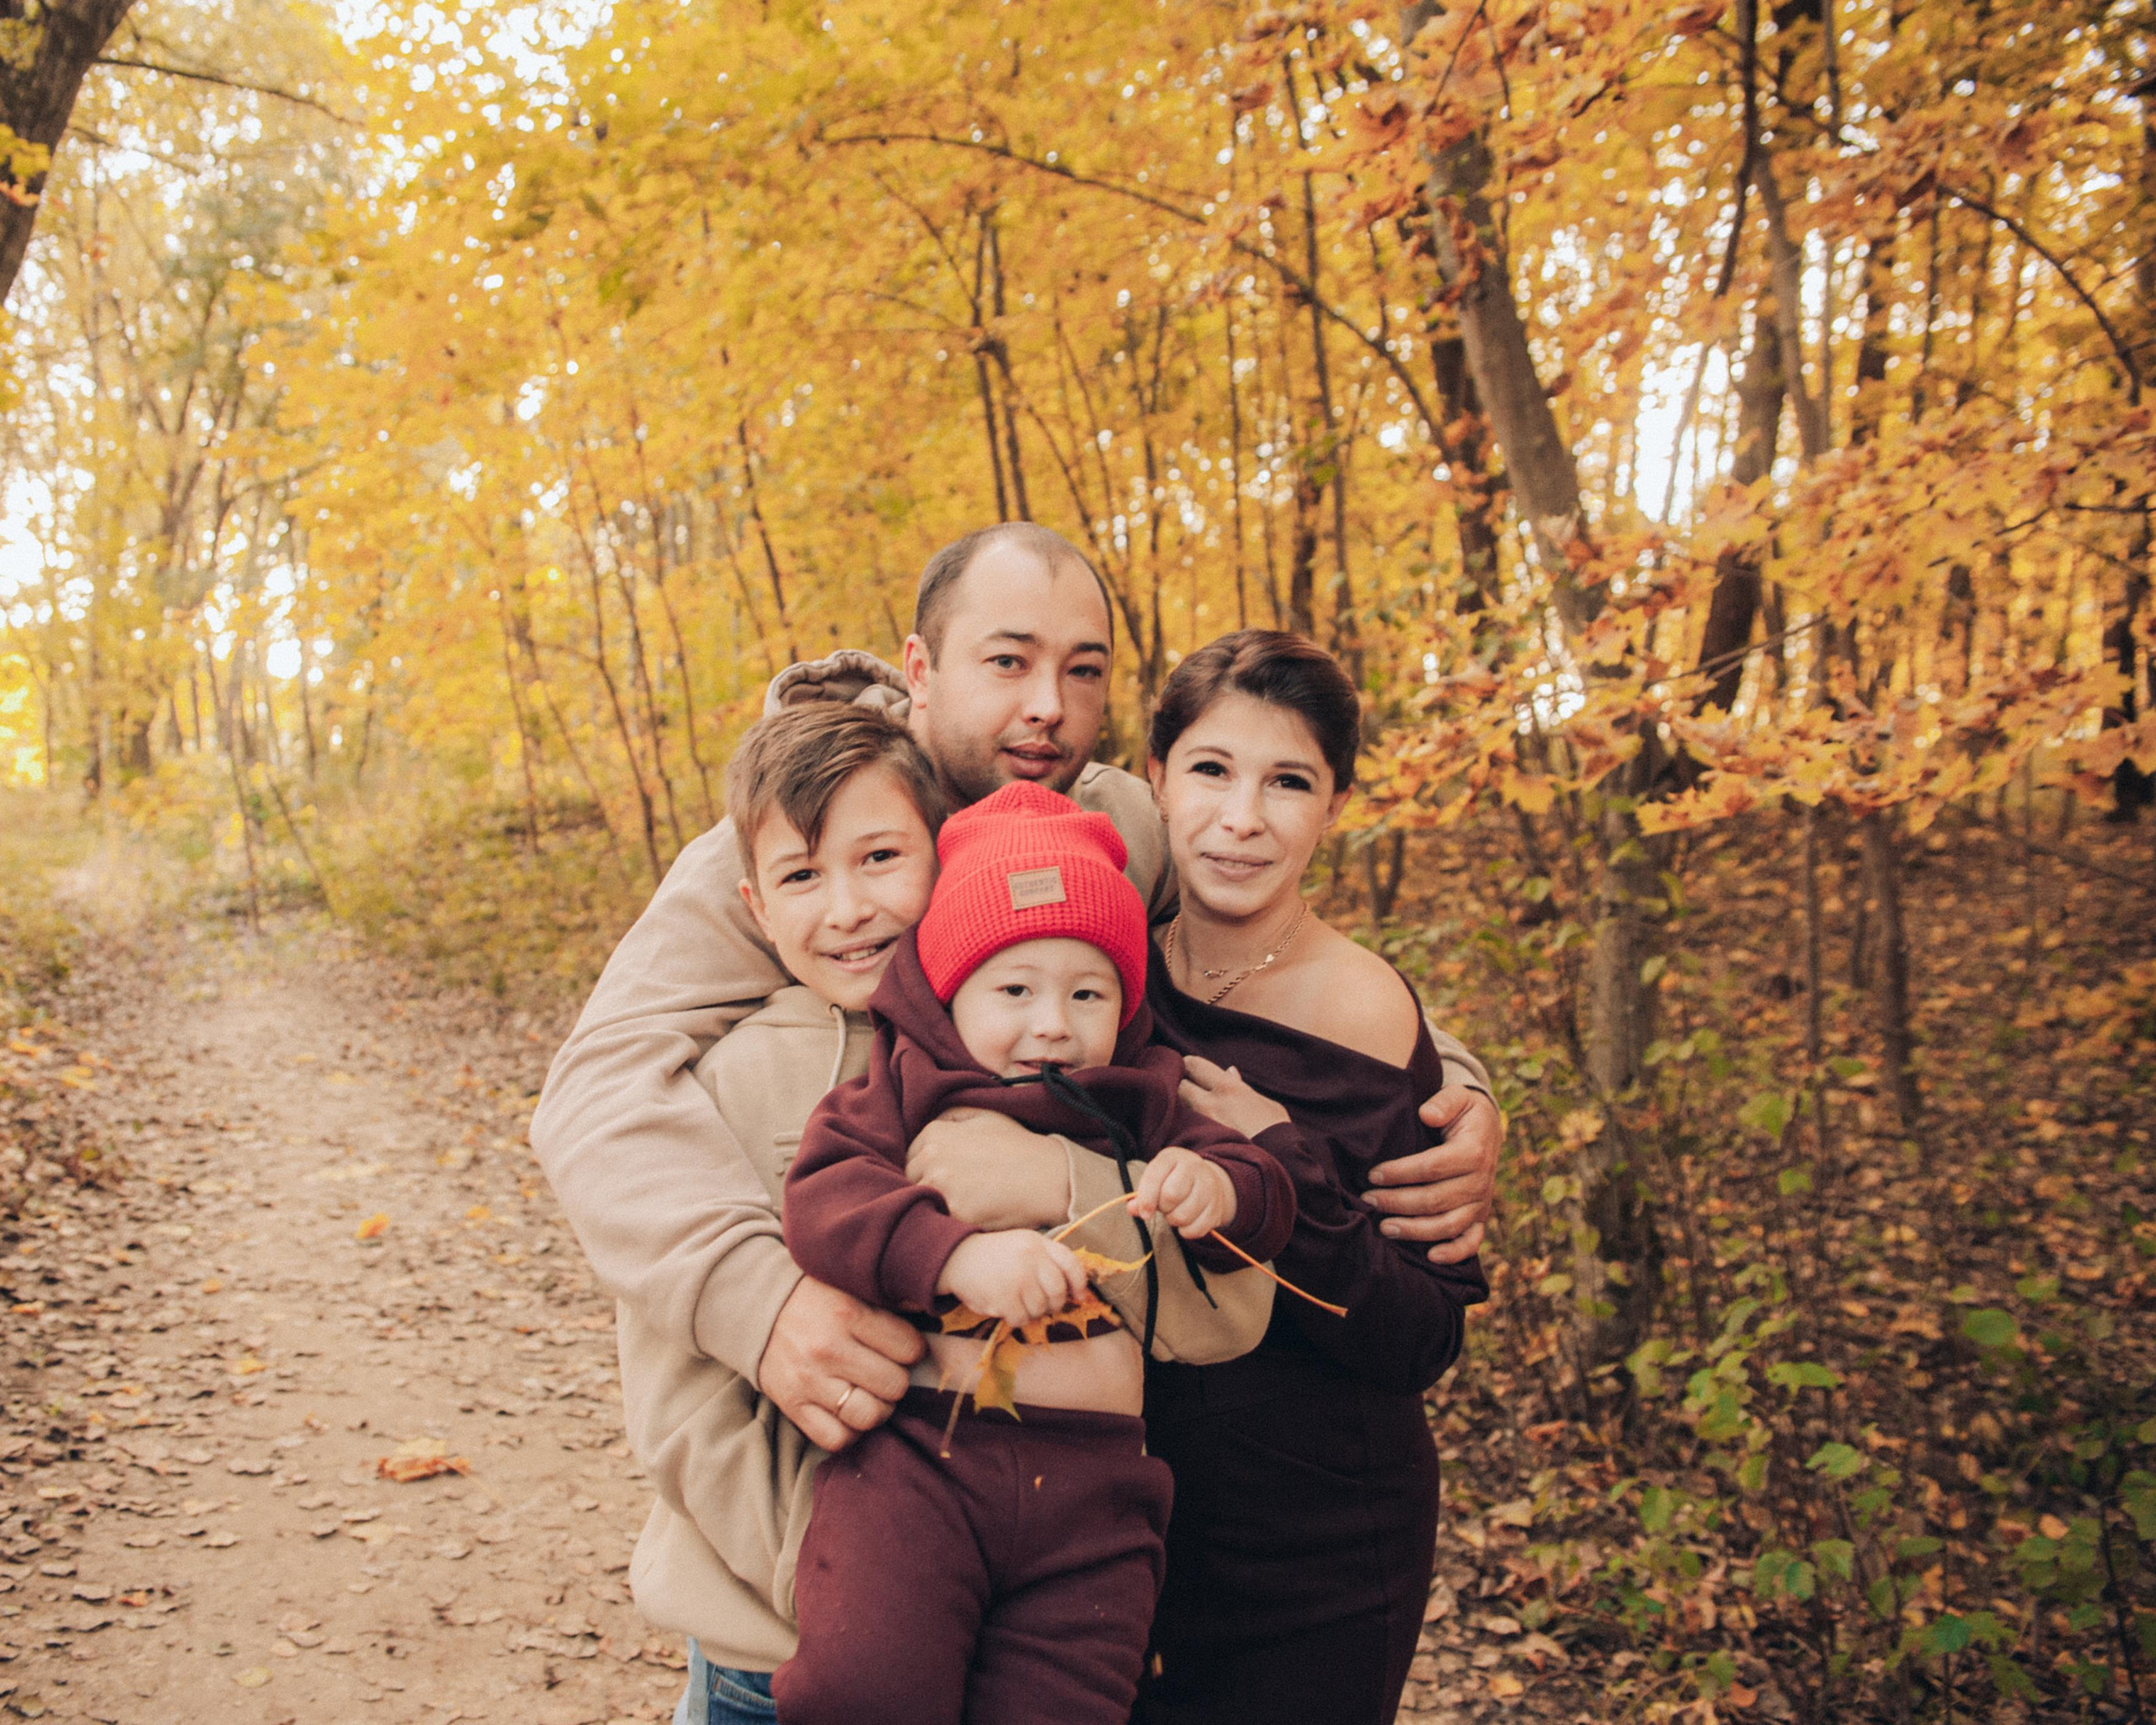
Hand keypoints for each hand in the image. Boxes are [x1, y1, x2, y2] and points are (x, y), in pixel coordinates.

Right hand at [756, 1276, 923, 1451]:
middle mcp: (828, 1349)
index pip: (909, 1348)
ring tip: (872, 1394)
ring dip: (878, 1409)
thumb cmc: (814, 1297)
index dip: (913, 1350)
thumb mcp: (850, 1286)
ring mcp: (809, 1381)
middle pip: (894, 1386)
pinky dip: (850, 1432)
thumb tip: (936, 1320)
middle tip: (887, 1372)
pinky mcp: (792, 1405)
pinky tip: (850, 1414)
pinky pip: (836, 1438)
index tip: (905, 1348)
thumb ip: (887, 1304)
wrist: (755, 1306)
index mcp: (847, 1312)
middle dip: (897, 1381)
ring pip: (869, 1416)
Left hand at [907, 1108, 1071, 1229]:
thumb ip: (951, 1116)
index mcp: (935, 1133)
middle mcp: (932, 1157)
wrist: (1049, 1176)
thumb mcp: (984, 1115)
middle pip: (910, 1181)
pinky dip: (950, 1222)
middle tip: (951, 1194)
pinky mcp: (956, 1212)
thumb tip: (928, 1123)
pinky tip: (967, 1217)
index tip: (942, 1177)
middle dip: (926, 1187)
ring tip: (956, 1207)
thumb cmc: (1018, 1145)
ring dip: (934, 1206)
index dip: (925, 1169)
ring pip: (920, 1202)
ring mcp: (943, 1186)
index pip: (909, 1157)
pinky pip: (940, 1221)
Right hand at [936, 1230, 1090, 1327]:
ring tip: (1018, 1301)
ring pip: (1040, 1308)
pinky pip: (1022, 1319)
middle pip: (1058, 1291)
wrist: (958, 1258)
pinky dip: (1016, 1318)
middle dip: (1054, 1303)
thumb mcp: (1024, 1245)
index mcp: (1038, 1243)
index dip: (1079, 1283)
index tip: (1078, 1296)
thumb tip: (1075, 1291)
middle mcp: (1031, 1259)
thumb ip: (1048, 1260)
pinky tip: (1006, 1308)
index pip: (1070, 1263)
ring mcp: (1018, 1279)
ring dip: (1031, 1311)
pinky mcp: (1004, 1298)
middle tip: (1043, 1305)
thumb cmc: (996, 1255)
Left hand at [1131, 1146, 1236, 1239]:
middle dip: (1162, 1208)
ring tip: (1174, 1212)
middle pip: (1171, 1195)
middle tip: (1164, 1207)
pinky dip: (1186, 1231)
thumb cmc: (1173, 1180)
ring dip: (1173, 1220)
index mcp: (1173, 1157)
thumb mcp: (1156, 1179)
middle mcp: (1194, 1167)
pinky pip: (1196, 1229)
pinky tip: (1186, 1221)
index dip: (1146, 1199)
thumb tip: (1132, 1209)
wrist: (1209, 1181)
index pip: (1155, 1177)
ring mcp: (1209, 1186)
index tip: (1144, 1213)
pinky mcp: (1217, 1208)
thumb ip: (1142, 1194)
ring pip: (1183, 1215)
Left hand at [1176, 1055, 1290, 1137]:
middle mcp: (1210, 1104)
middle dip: (1182, 1088)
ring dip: (1183, 1108)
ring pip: (1179, 1109)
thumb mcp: (1265, 1104)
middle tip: (1190, 1093)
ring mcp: (1202, 1127)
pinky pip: (1184, 1131)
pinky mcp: (1199, 1147)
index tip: (1193, 1072)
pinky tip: (1195, 1132)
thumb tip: (1230, 1071)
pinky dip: (1186, 1128)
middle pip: (1179, 1086)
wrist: (1281, 1165)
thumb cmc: (1278, 1133)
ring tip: (1194, 1113)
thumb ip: (1242, 1086)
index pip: (1193, 1065)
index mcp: (1228, 1088)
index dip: (1190, 1067)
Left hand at [1365, 1086, 1502, 1264]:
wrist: (1487, 1128)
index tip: (1372, 1174)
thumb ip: (1443, 1101)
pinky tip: (1430, 1257)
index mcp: (1473, 1152)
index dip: (1400, 1173)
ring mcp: (1481, 1203)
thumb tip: (1427, 1114)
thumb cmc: (1463, 1112)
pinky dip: (1454, 1253)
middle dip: (1398, 1202)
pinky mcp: (1480, 1217)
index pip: (1431, 1167)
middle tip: (1368, 1200)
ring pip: (1448, 1225)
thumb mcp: (1457, 1096)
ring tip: (1385, 1228)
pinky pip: (1471, 1241)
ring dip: (1415, 1230)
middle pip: (1435, 1200)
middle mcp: (1480, 1182)